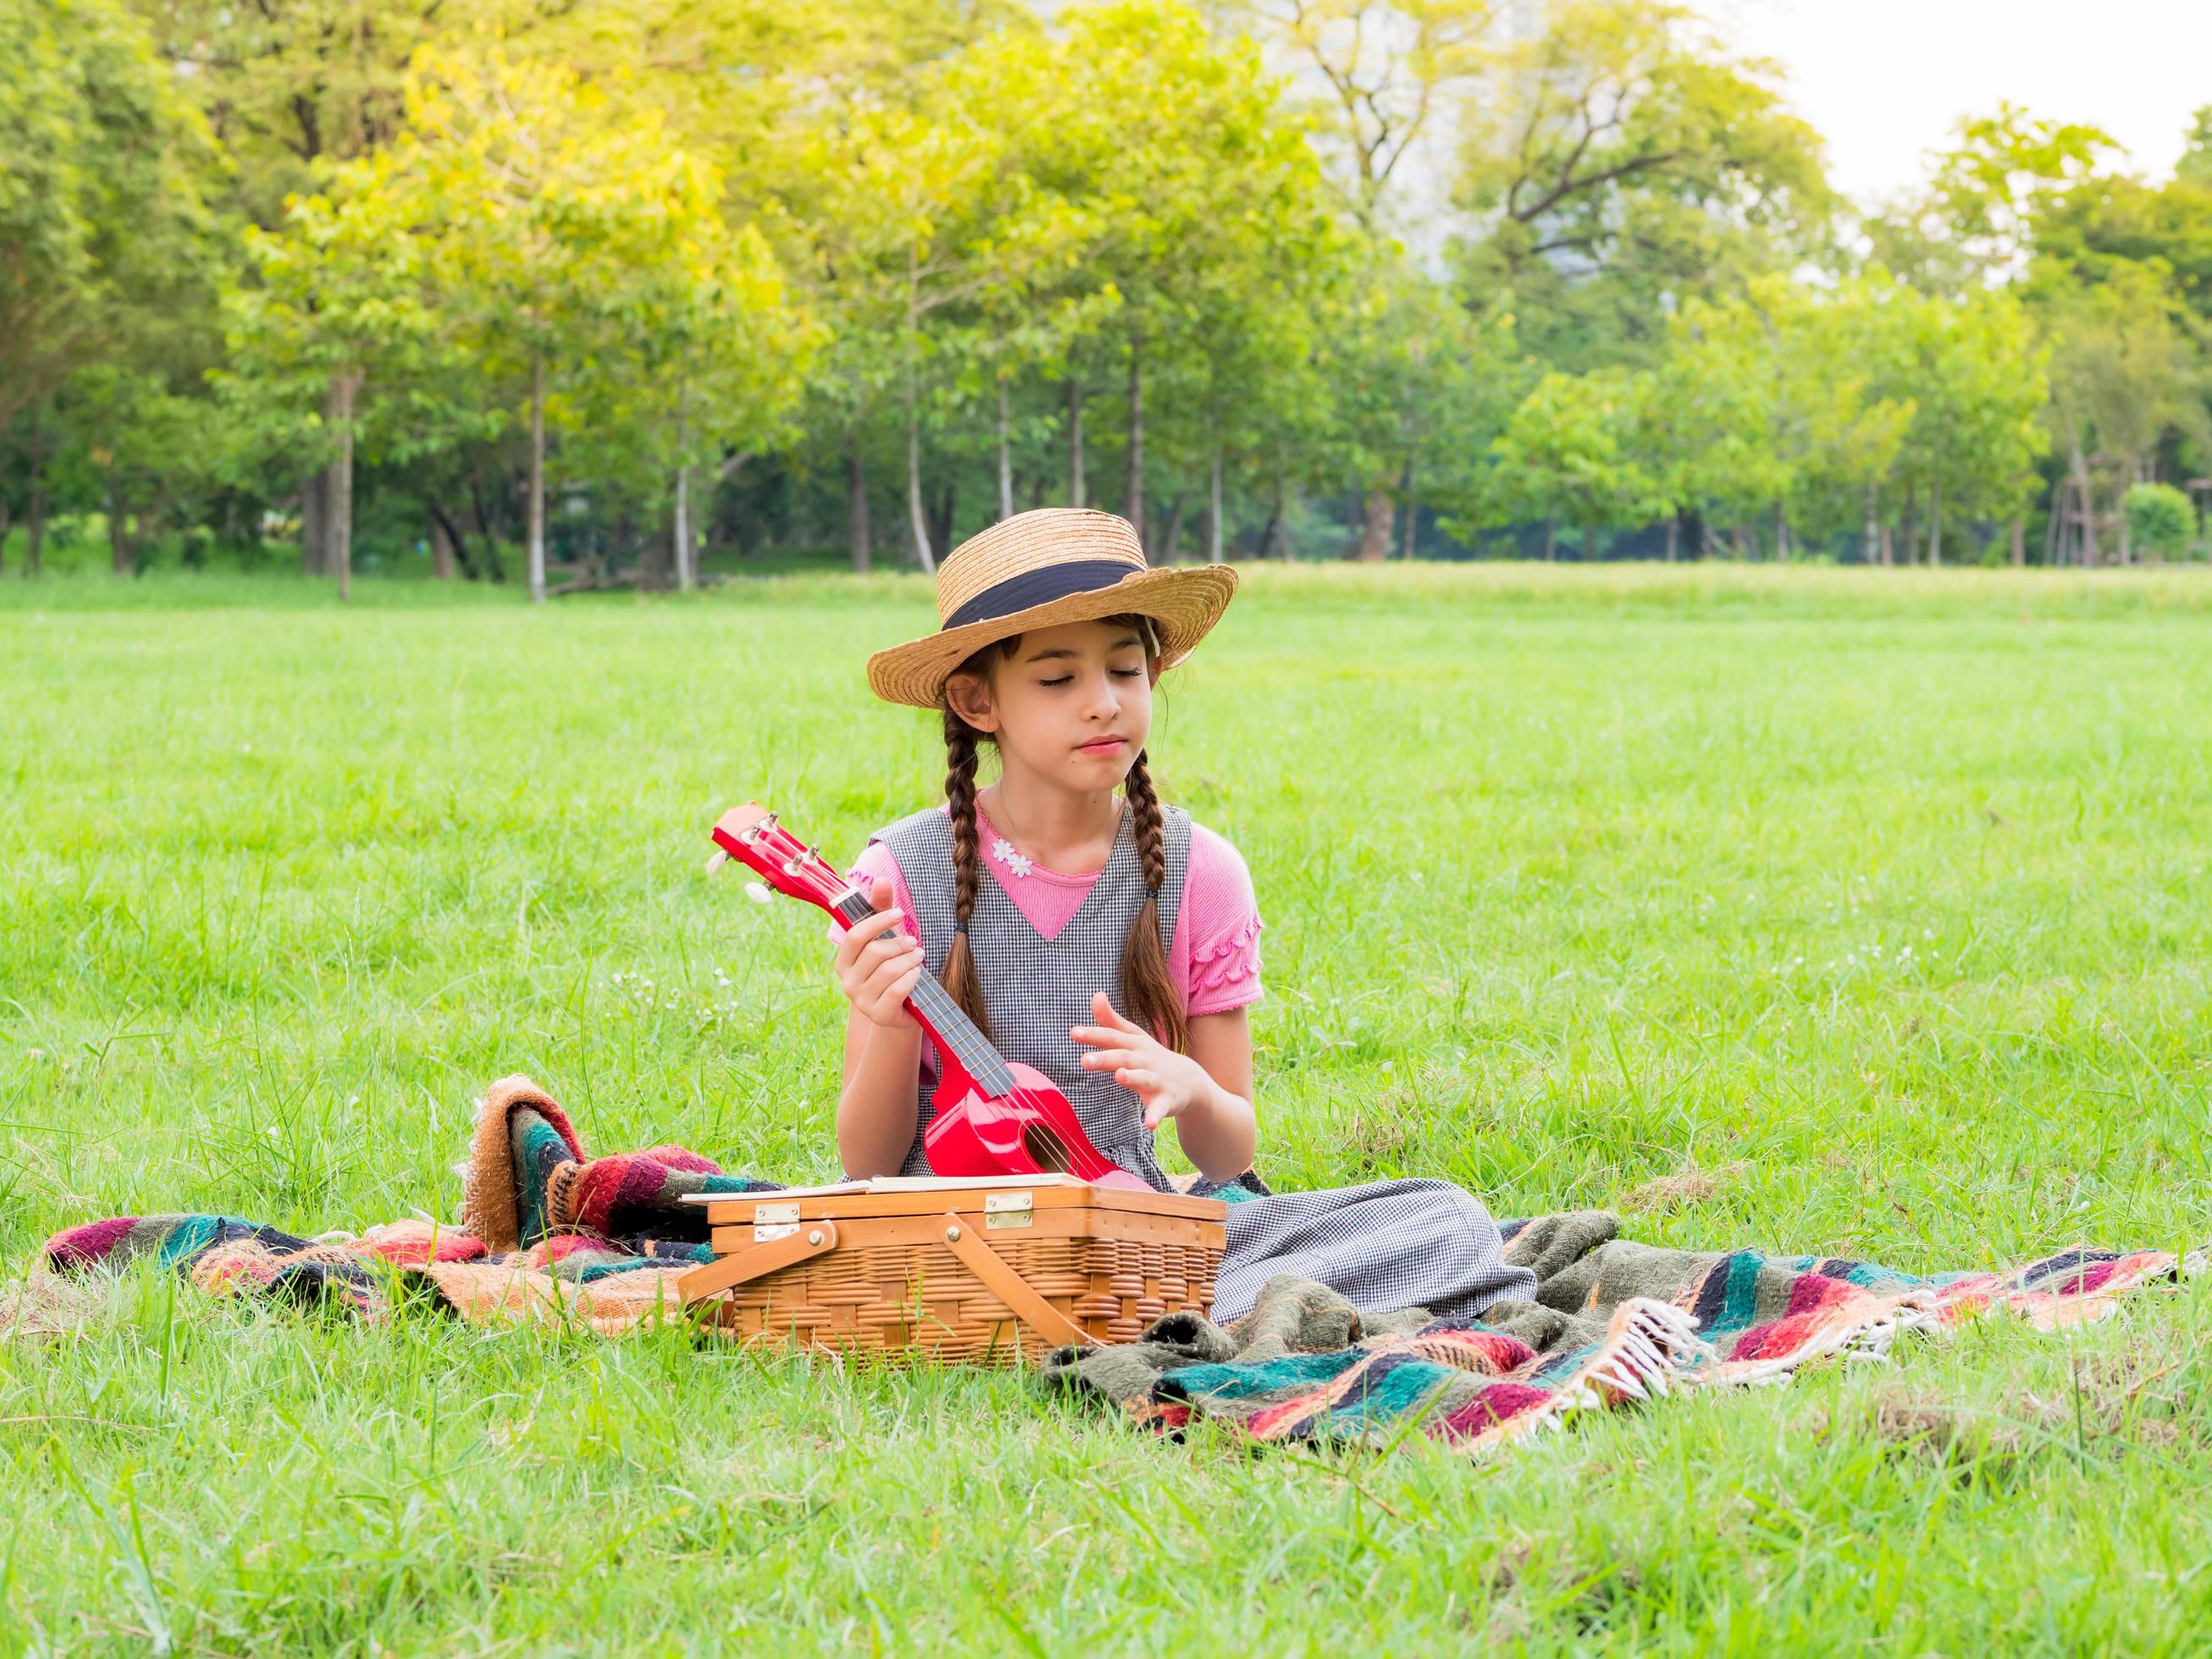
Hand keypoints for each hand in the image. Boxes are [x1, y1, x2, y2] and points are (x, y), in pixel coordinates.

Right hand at [832, 877, 923, 1029]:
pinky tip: (917, 974)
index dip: (878, 922)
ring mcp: (862, 1001)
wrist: (900, 1009)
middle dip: (900, 944)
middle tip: (915, 943)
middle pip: (874, 952)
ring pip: (889, 970)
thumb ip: (881, 910)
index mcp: (843, 961)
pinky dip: (912, 978)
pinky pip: (898, 990)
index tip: (900, 913)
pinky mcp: (879, 1014)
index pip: (855, 936)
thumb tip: (882, 879)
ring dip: (910, 960)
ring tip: (918, 957)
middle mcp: (847, 982)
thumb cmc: (891, 967)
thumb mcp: (886, 938)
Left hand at [1071, 990, 1218, 1130]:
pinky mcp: (1166, 1100)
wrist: (1190, 1080)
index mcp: (1135, 1045)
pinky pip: (1160, 1109)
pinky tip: (1149, 1124)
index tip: (1074, 1032)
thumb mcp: (1133, 1037)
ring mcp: (1157, 1080)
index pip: (1112, 1037)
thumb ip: (1111, 1020)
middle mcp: (1145, 1060)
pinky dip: (1155, 1115)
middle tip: (1084, 1060)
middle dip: (1105, 1058)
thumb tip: (1095, 995)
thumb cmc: (1152, 1057)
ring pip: (1144, 1078)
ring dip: (1132, 1078)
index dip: (1094, 1034)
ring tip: (1119, 1076)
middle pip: (1124, 1057)